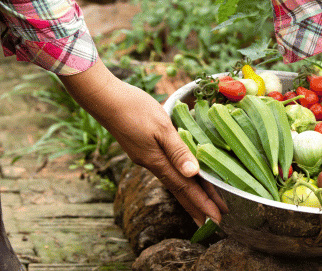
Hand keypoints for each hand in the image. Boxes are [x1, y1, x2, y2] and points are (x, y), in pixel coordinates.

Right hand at [59, 60, 226, 225]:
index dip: (202, 203)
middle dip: (197, 207)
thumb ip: (178, 150)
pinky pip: (167, 171)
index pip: (185, 188)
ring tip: (203, 208)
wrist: (104, 98)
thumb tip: (194, 173)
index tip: (217, 219)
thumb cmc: (134, 108)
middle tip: (214, 223)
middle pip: (179, 191)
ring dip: (189, 196)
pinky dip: (180, 180)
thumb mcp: (161, 126)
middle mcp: (152, 164)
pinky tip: (184, 180)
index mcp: (157, 161)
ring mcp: (146, 157)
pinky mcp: (143, 150)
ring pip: (174, 182)